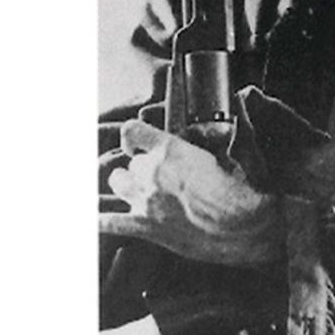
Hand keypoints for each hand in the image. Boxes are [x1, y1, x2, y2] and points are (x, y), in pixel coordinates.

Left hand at [99, 121, 282, 265]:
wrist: (242, 227)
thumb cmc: (239, 191)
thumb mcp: (226, 153)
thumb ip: (212, 136)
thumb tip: (233, 107)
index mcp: (172, 150)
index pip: (132, 132)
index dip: (134, 137)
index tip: (138, 143)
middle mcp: (152, 172)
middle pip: (130, 163)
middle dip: (142, 168)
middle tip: (160, 177)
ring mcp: (146, 200)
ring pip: (117, 183)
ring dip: (127, 186)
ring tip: (140, 192)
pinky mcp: (145, 227)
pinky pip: (108, 223)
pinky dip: (99, 220)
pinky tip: (92, 218)